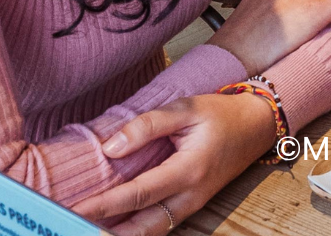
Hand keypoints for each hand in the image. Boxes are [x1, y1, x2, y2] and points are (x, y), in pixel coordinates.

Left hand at [78, 92, 277, 233]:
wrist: (256, 127)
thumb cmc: (221, 115)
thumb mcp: (186, 108)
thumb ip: (147, 126)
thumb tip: (111, 148)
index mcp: (188, 170)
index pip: (137, 195)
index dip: (104, 204)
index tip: (74, 208)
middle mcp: (190, 196)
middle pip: (143, 228)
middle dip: (107, 232)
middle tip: (74, 228)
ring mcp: (191, 205)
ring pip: (151, 233)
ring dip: (120, 234)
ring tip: (87, 228)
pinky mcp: (190, 206)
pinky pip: (159, 226)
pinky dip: (134, 230)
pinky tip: (112, 225)